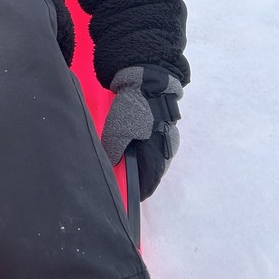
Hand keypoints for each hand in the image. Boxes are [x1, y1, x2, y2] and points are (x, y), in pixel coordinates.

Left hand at [100, 65, 182, 199]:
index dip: (136, 192)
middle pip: (151, 172)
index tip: (124, 197)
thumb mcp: (116, 133)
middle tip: (120, 180)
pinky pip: (153, 146)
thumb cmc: (133, 111)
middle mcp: (166, 150)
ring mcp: (167, 138)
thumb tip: (110, 167)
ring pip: (152, 158)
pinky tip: (130, 145)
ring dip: (139, 162)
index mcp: (157, 156)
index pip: (148, 184)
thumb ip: (113, 153)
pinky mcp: (164, 127)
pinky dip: (142, 150)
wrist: (148, 81)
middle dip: (137, 177)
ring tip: (122, 163)